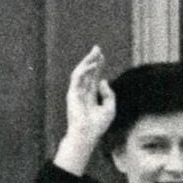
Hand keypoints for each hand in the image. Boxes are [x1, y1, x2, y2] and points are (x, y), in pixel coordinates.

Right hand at [59, 46, 115, 164]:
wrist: (87, 134)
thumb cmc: (98, 125)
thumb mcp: (110, 108)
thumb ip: (108, 94)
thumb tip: (103, 79)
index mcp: (91, 95)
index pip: (94, 77)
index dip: (98, 66)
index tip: (102, 55)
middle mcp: (83, 92)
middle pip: (87, 72)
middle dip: (92, 59)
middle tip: (97, 48)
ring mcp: (76, 92)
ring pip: (80, 72)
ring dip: (87, 61)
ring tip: (95, 53)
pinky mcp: (72, 93)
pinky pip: (77, 78)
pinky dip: (84, 70)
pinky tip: (92, 65)